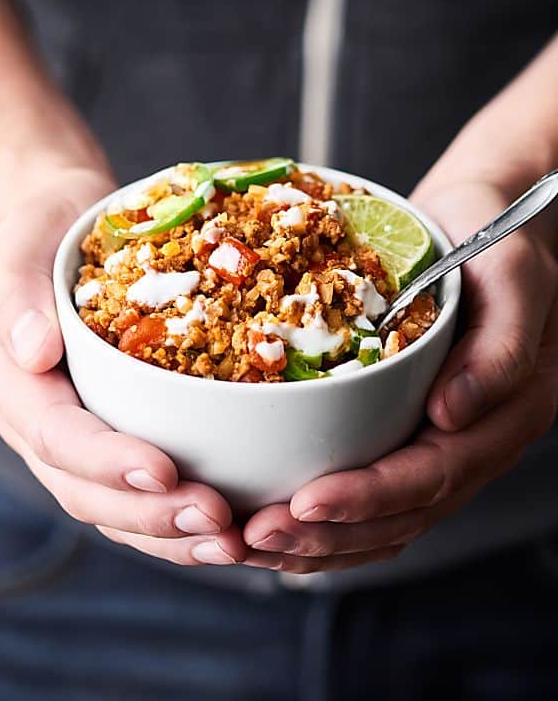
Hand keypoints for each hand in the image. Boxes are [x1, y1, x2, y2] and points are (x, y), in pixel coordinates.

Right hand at [0, 169, 245, 566]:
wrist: (68, 233)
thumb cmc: (41, 238)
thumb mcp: (15, 251)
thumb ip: (14, 298)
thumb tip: (33, 352)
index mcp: (17, 386)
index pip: (57, 437)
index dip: (107, 463)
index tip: (164, 472)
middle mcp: (45, 425)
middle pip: (89, 492)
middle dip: (153, 516)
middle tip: (219, 522)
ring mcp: (82, 437)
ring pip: (118, 507)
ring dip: (174, 534)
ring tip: (234, 540)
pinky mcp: (119, 433)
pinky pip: (146, 489)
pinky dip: (183, 514)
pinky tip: (234, 521)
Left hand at [242, 182, 557, 572]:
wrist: (481, 221)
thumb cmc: (497, 238)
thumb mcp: (513, 276)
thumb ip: (499, 348)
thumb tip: (451, 415)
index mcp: (505, 412)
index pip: (433, 474)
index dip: (369, 497)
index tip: (304, 505)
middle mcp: (473, 438)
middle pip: (402, 513)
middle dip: (327, 534)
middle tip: (256, 537)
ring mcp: (442, 439)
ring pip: (385, 518)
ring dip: (318, 541)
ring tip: (251, 543)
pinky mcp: (409, 426)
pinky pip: (372, 486)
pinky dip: (326, 516)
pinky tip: (278, 520)